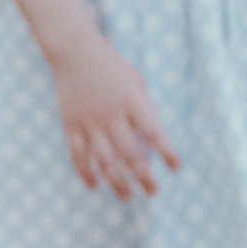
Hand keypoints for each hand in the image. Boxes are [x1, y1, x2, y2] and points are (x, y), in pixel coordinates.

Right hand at [49, 37, 179, 197]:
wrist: (75, 51)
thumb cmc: (112, 67)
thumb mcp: (136, 82)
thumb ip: (144, 109)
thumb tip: (153, 143)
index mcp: (132, 101)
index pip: (154, 132)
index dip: (166, 151)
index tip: (175, 167)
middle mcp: (111, 114)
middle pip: (130, 153)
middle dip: (144, 176)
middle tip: (153, 191)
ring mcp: (89, 121)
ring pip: (104, 160)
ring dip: (117, 181)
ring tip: (128, 196)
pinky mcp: (71, 124)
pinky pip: (78, 155)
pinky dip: (85, 172)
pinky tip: (94, 185)